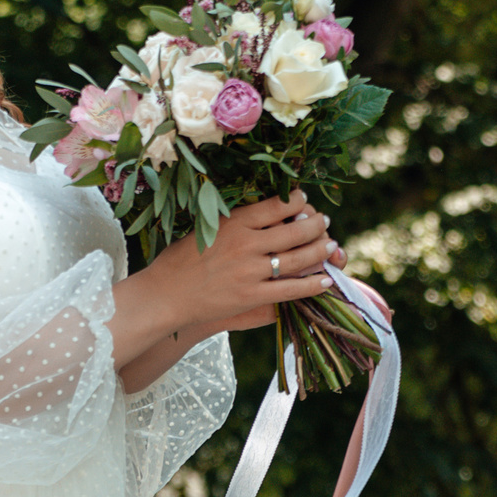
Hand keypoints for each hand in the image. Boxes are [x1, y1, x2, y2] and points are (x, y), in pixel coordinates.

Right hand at [139, 189, 339, 333]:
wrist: (165, 294)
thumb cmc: (181, 259)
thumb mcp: (206, 227)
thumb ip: (237, 221)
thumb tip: (268, 211)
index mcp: (234, 222)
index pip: (276, 205)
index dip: (297, 200)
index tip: (304, 199)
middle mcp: (245, 244)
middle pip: (294, 230)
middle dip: (316, 224)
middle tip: (324, 221)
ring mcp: (250, 271)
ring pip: (298, 258)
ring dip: (320, 250)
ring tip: (331, 245)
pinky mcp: (251, 296)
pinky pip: (291, 289)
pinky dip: (312, 285)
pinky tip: (326, 280)